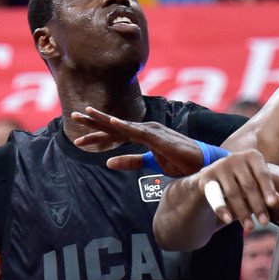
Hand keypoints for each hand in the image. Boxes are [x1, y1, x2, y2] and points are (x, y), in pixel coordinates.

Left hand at [71, 106, 207, 175]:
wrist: (205, 165)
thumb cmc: (182, 163)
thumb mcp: (151, 164)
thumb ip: (131, 162)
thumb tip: (107, 162)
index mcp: (143, 136)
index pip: (116, 134)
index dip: (97, 135)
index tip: (79, 138)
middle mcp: (146, 130)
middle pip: (116, 126)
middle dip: (94, 121)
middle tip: (73, 115)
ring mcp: (154, 133)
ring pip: (124, 126)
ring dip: (106, 119)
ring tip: (87, 114)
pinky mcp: (161, 139)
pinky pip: (140, 132)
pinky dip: (126, 126)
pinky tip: (112, 122)